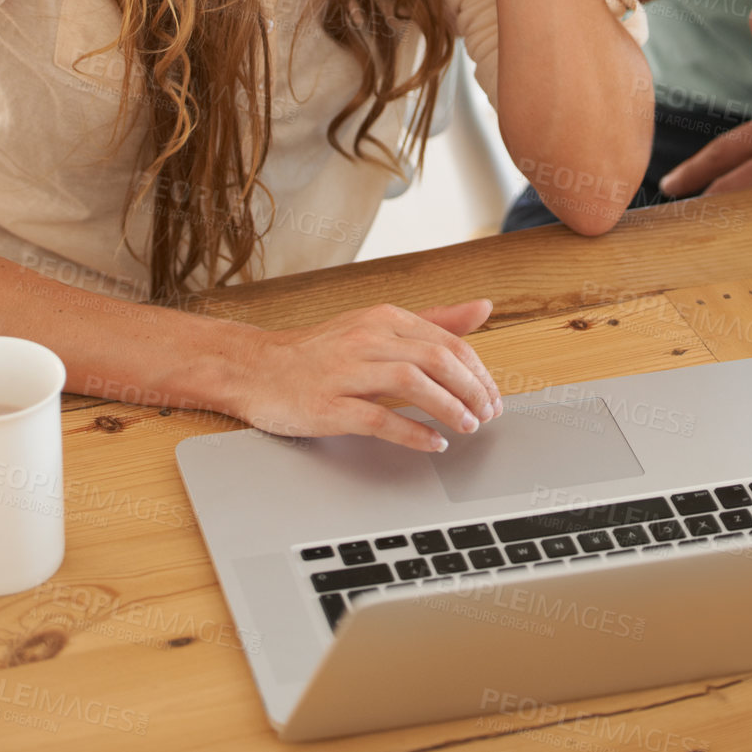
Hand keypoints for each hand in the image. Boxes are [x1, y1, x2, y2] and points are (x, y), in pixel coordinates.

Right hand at [228, 298, 502, 452]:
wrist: (257, 368)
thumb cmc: (321, 352)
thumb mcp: (377, 326)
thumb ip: (432, 320)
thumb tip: (483, 308)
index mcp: (383, 318)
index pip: (447, 341)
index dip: (478, 371)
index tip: (494, 395)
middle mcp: (367, 339)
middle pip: (436, 359)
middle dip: (472, 390)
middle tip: (489, 414)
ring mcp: (346, 372)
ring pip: (412, 383)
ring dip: (449, 408)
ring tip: (469, 426)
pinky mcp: (328, 406)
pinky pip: (378, 419)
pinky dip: (412, 433)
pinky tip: (433, 443)